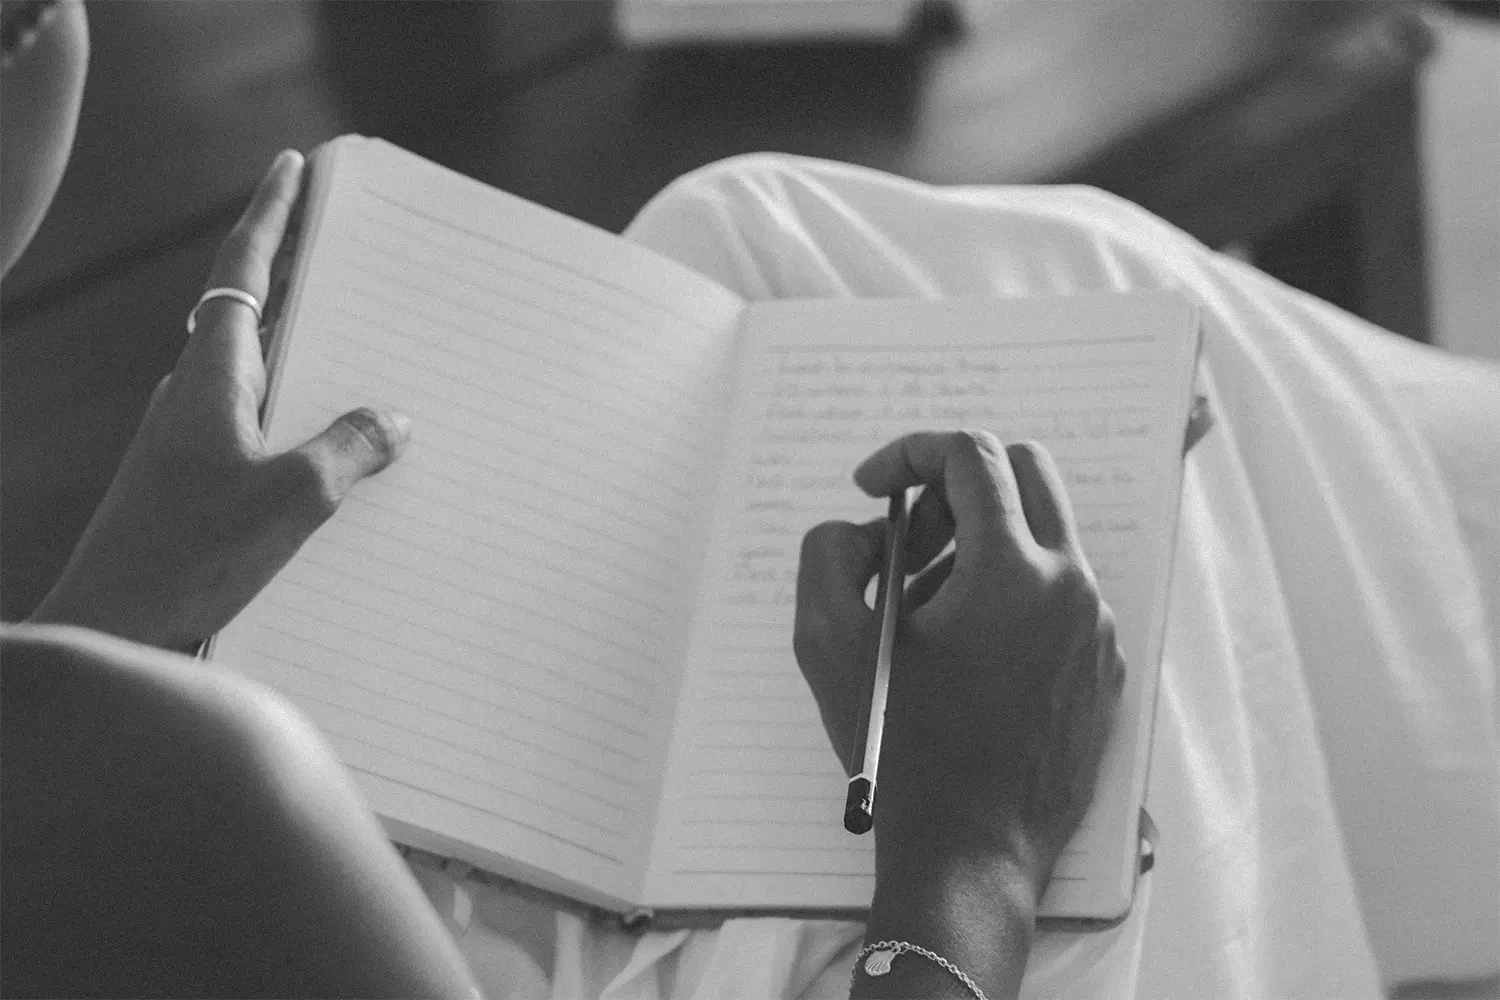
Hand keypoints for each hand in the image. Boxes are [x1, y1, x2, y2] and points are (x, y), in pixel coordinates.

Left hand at [29, 150, 409, 650]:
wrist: (112, 626)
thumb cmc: (191, 556)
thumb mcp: (293, 497)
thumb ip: (348, 449)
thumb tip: (390, 420)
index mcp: (213, 375)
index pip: (245, 270)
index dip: (271, 214)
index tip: (292, 166)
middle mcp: (194, 394)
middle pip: (250, 311)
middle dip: (295, 274)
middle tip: (340, 245)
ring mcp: (188, 438)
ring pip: (255, 373)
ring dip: (300, 353)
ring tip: (359, 350)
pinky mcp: (193, 481)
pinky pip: (255, 427)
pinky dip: (294, 417)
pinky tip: (333, 453)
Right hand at [793, 430, 1124, 895]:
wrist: (972, 855)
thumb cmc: (902, 753)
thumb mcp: (829, 643)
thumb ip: (829, 553)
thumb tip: (864, 529)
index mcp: (1012, 569)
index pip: (970, 455)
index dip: (908, 452)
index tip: (872, 486)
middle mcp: (1071, 586)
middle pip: (1023, 472)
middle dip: (956, 485)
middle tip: (908, 536)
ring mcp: (1096, 628)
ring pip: (1043, 536)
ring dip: (980, 542)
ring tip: (924, 608)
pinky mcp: (1103, 668)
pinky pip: (1059, 594)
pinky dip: (1010, 592)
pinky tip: (964, 652)